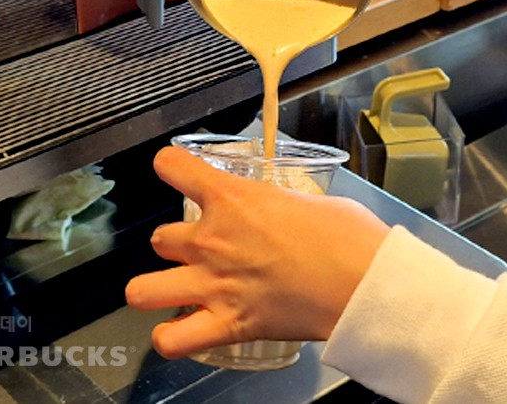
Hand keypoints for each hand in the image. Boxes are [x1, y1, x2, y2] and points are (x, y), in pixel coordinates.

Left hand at [125, 146, 389, 359]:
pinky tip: (185, 328)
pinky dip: (172, 337)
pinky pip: (171, 340)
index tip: (178, 172)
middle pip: (158, 239)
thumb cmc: (350, 237)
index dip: (172, 168)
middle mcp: (212, 240)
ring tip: (180, 291)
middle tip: (204, 252)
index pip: (172, 167)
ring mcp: (213, 285)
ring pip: (141, 290)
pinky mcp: (226, 325)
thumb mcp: (313, 201)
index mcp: (234, 198)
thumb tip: (283, 214)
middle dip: (178, 246)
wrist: (365, 282)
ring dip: (157, 290)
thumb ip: (282, 205)